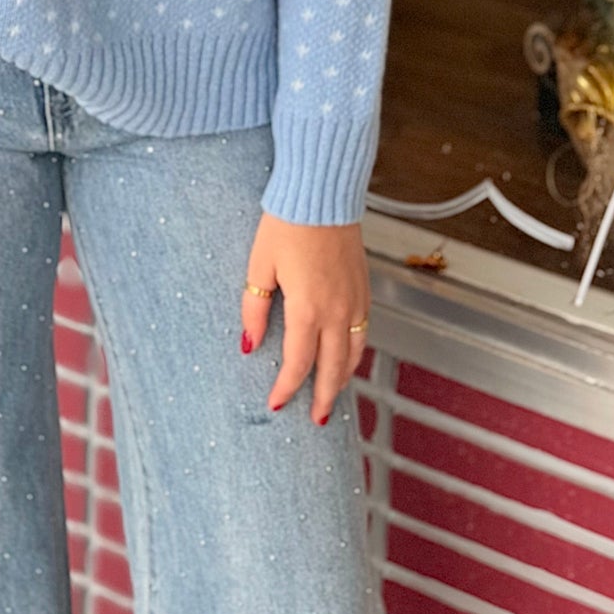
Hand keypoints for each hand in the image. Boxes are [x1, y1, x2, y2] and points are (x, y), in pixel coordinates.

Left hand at [240, 214, 370, 425]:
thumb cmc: (286, 225)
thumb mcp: (259, 267)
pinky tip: (347, 356)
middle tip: (315, 418)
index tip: (276, 403)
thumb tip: (249, 345)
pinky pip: (363, 330)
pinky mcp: (364, 286)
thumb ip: (254, 310)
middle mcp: (337, 311)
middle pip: (332, 367)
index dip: (286, 388)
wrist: (322, 194)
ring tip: (331, 394)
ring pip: (353, 352)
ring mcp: (354, 299)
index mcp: (308, 309)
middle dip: (322, 396)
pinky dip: (356, 351)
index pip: (298, 363)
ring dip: (343, 377)